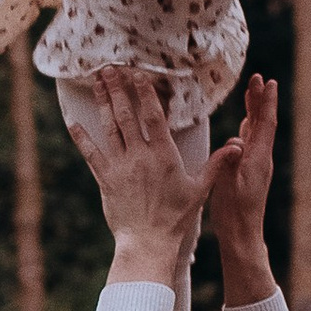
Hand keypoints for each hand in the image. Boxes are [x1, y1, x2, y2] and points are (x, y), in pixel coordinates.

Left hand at [65, 66, 216, 288]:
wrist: (148, 242)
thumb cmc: (176, 218)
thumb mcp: (200, 190)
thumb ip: (215, 165)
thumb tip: (236, 147)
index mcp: (164, 155)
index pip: (153, 116)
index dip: (144, 92)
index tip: (137, 73)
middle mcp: (140, 156)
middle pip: (127, 115)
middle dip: (117, 89)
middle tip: (109, 68)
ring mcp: (121, 166)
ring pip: (110, 128)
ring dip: (102, 103)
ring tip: (96, 82)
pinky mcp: (106, 179)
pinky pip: (91, 154)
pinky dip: (82, 137)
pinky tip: (73, 122)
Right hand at [203, 70, 277, 305]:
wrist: (241, 235)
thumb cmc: (234, 213)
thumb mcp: (228, 186)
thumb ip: (231, 161)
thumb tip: (236, 139)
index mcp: (257, 159)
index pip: (264, 124)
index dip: (265, 102)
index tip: (266, 81)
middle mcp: (260, 159)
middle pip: (262, 122)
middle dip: (260, 100)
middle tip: (258, 78)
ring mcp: (255, 165)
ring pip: (256, 131)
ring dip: (254, 111)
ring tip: (252, 92)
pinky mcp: (248, 171)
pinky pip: (250, 142)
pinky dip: (248, 126)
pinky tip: (244, 122)